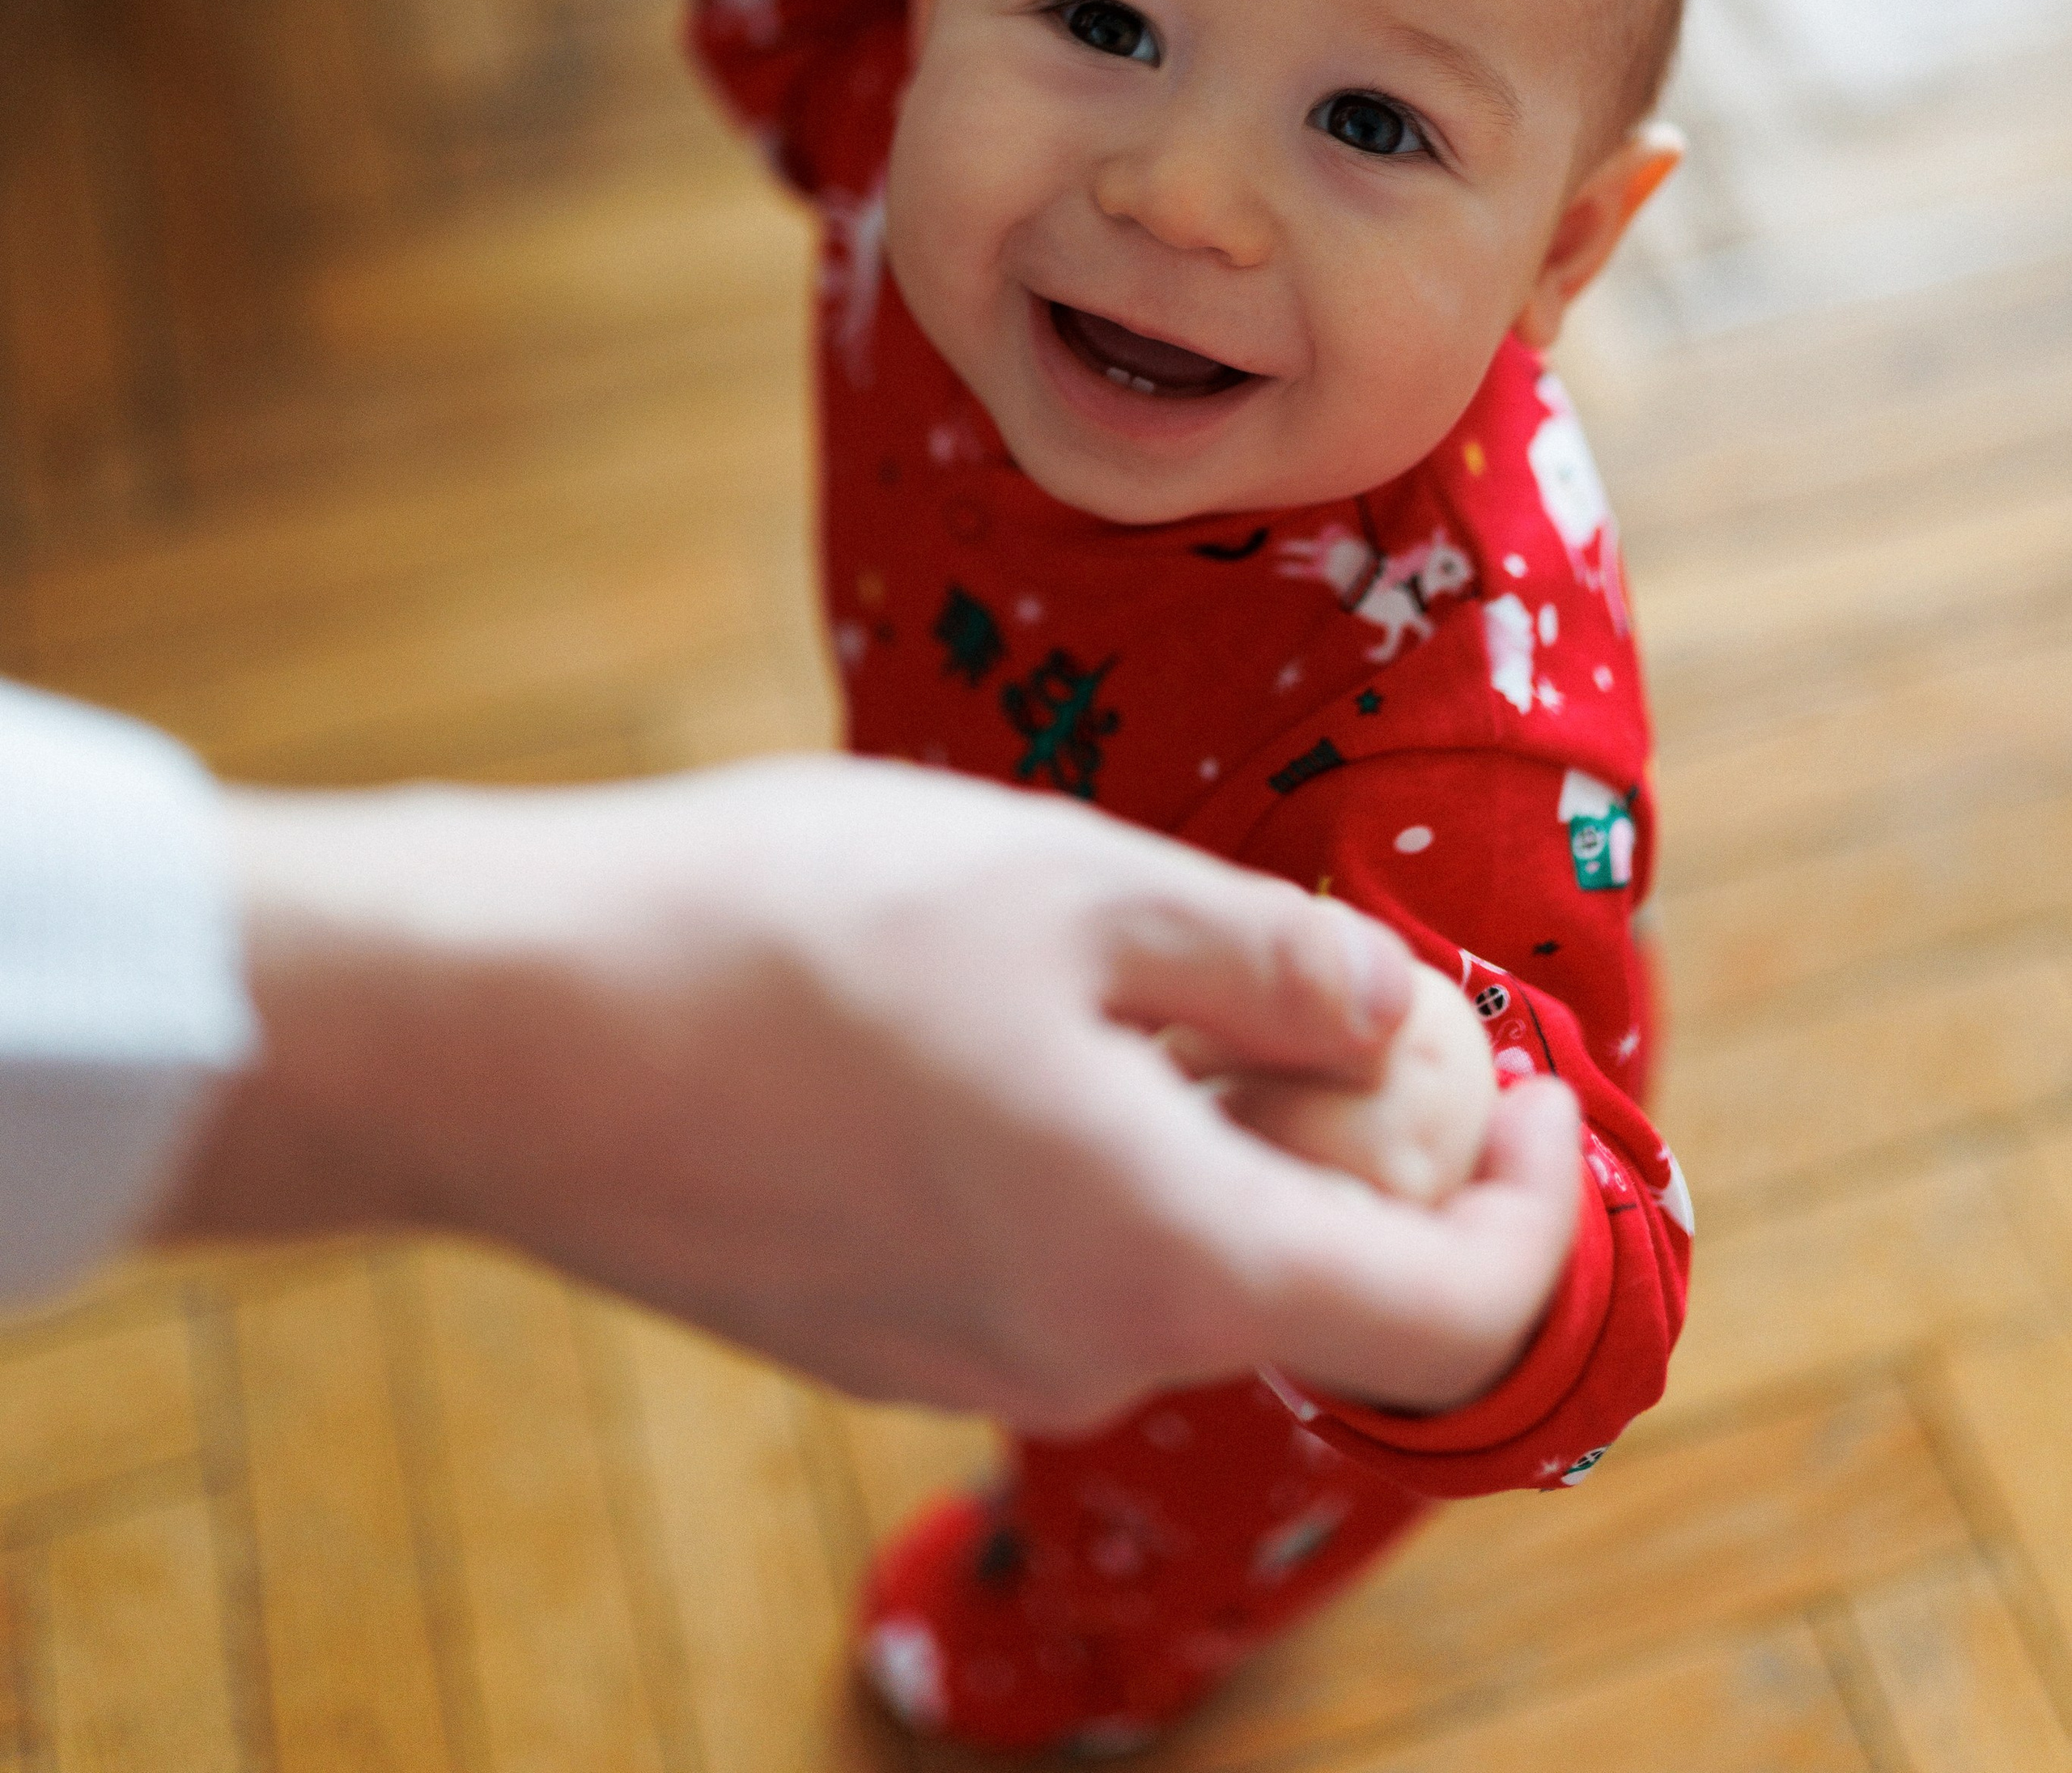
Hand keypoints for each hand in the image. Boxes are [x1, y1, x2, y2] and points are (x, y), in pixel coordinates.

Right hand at [149, 755, 1577, 1430]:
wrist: (505, 1027)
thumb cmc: (798, 932)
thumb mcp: (1084, 886)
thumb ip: (1279, 965)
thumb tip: (1400, 1020)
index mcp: (1171, 1259)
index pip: (1450, 1315)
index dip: (1533, 1200)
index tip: (1524, 1073)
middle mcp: (1085, 1355)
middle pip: (1303, 1279)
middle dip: (1357, 1134)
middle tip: (1323, 970)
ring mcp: (962, 1359)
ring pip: (1165, 1257)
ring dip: (1214, 1130)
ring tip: (1139, 956)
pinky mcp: (862, 1331)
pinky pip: (1047, 1260)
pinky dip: (1098, 1156)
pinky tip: (1004, 1018)